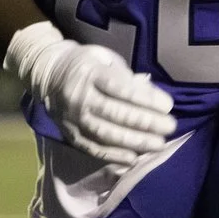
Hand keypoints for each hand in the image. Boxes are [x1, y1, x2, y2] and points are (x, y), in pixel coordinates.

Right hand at [4, 22, 174, 165]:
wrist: (48, 75)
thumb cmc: (86, 65)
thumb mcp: (105, 58)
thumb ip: (126, 76)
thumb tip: (152, 97)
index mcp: (89, 73)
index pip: (121, 88)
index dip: (146, 99)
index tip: (168, 105)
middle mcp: (79, 96)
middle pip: (116, 113)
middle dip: (146, 122)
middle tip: (170, 127)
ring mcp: (73, 118)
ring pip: (106, 134)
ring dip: (135, 142)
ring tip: (158, 144)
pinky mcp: (70, 134)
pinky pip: (93, 148)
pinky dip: (114, 155)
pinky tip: (133, 158)